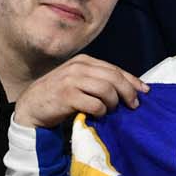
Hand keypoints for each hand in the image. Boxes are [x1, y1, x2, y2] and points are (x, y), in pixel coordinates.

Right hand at [12, 54, 148, 128]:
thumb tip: (130, 89)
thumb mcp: (78, 82)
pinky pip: (95, 103)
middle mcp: (78, 67)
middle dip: (128, 92)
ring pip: (107, 89)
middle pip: (114, 77)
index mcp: (83, 61)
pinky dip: (101, 111)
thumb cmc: (58, 96)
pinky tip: (98, 114)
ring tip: (111, 111)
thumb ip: (98, 81)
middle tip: (133, 106)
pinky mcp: (66, 96)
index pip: (115, 69)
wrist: (30, 107)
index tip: (144, 91)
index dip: (132, 80)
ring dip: (113, 103)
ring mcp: (71, 80)